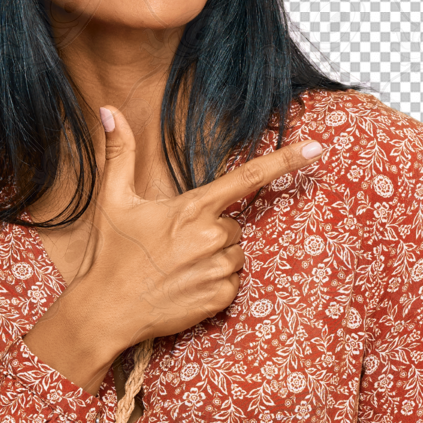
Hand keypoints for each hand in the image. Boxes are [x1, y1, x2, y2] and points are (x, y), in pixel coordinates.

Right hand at [22, 104, 325, 391]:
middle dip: (212, 233)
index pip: (248, 178)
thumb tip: (107, 110)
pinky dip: (215, 285)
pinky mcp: (219, 298)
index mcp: (192, 208)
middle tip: (174, 247)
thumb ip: (119, 152)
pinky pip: (232, 284)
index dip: (286, 161)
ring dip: (215, 259)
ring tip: (178, 269)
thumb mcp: (112, 200)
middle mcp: (211, 237)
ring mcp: (218, 270)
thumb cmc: (109, 256)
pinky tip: (185, 288)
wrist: (106, 312)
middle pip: (234, 226)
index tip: (317, 149)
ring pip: (235, 255)